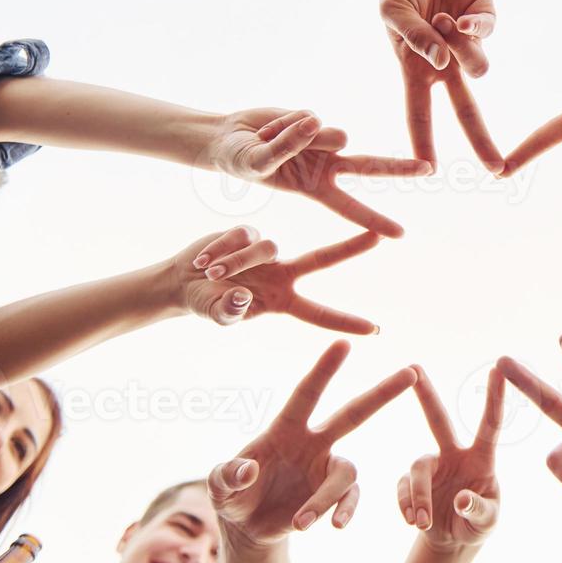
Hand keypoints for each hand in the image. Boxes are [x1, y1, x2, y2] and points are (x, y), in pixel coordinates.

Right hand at [173, 226, 382, 332]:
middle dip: (351, 248)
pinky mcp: (250, 233)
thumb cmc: (206, 304)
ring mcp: (267, 252)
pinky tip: (204, 259)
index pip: (319, 313)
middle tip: (379, 237)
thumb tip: (244, 298)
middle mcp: (282, 274)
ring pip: (265, 249)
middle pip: (323, 259)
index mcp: (281, 300)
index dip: (345, 321)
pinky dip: (222, 249)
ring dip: (235, 262)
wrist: (182, 281)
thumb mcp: (216, 315)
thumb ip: (229, 312)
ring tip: (209, 271)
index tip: (375, 329)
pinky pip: (243, 236)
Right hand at [207, 108, 429, 237]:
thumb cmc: (239, 159)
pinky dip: (286, 121)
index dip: (374, 221)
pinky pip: (309, 117)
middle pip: (369, 167)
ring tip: (269, 137)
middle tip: (429, 169)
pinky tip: (271, 125)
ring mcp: (322, 141)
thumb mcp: (259, 163)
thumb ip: (291, 147)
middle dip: (398, 169)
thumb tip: (337, 133)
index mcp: (315, 189)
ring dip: (300, 136)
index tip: (400, 235)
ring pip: (333, 135)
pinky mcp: (314, 120)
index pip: (350, 208)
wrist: (225, 136)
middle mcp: (326, 166)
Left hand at [210, 341, 416, 546]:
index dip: (324, 370)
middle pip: (353, 413)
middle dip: (381, 393)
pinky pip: (350, 499)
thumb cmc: (231, 494)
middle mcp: (313, 443)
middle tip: (411, 372)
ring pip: (345, 473)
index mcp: (285, 429)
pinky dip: (344, 510)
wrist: (247, 528)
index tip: (344, 343)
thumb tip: (248, 470)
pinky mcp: (332, 497)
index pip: (306, 394)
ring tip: (301, 521)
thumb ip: (227, 475)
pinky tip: (335, 526)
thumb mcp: (218, 486)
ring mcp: (325, 469)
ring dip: (327, 497)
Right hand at [380, 0, 504, 173]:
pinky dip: (472, 28)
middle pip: (466, 111)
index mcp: (416, 68)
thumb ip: (414, 37)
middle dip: (482, 140)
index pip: (419, 114)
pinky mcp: (485, 19)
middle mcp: (445, 63)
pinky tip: (458, 16)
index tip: (428, 170)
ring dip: (464, 53)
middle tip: (497, 170)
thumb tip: (441, 60)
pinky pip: (484, 33)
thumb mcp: (392, 11)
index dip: (423, 142)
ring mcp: (466, 43)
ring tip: (441, 22)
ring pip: (477, 68)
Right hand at [398, 367, 504, 551]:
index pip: (489, 426)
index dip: (494, 399)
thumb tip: (461, 500)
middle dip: (427, 395)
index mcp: (480, 460)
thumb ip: (479, 510)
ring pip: (418, 468)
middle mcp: (453, 455)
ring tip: (422, 522)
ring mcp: (431, 467)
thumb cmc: (478, 524)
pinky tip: (413, 521)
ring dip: (419, 496)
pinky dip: (406, 505)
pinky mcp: (410, 483)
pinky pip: (403, 488)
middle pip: (438, 420)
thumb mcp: (486, 522)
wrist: (452, 541)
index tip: (497, 370)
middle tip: (414, 369)